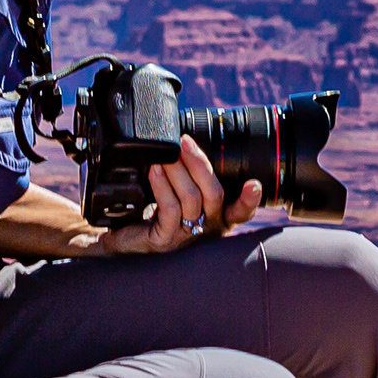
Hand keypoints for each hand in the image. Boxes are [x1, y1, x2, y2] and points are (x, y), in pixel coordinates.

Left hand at [98, 138, 261, 254]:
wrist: (123, 239)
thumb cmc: (153, 210)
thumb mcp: (176, 190)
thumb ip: (189, 172)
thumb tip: (186, 138)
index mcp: (216, 215)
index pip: (241, 210)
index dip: (250, 199)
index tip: (254, 183)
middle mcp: (207, 227)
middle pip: (216, 195)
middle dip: (201, 165)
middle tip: (184, 142)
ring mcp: (186, 235)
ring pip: (192, 199)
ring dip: (177, 171)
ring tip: (164, 155)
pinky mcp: (165, 239)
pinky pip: (169, 209)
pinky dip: (163, 186)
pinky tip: (155, 171)